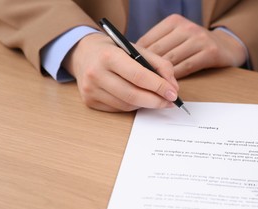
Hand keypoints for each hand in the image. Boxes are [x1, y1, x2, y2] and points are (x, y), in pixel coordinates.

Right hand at [63, 33, 178, 111]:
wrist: (84, 53)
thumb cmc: (115, 51)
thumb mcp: (137, 50)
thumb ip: (159, 65)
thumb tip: (173, 87)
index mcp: (109, 55)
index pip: (139, 76)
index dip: (159, 87)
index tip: (174, 94)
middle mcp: (96, 73)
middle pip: (132, 95)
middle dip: (156, 101)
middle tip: (170, 102)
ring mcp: (90, 89)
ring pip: (127, 105)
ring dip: (145, 104)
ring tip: (156, 99)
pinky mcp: (89, 101)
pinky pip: (118, 109)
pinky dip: (133, 106)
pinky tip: (138, 99)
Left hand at [136, 14, 245, 78]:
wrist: (227, 46)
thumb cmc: (195, 44)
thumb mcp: (177, 37)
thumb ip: (160, 44)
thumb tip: (134, 59)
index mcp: (174, 22)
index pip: (149, 40)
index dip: (138, 57)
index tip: (131, 70)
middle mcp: (186, 27)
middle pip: (159, 51)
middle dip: (148, 68)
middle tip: (138, 82)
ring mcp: (199, 39)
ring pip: (171, 61)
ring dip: (161, 76)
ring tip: (152, 86)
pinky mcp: (209, 52)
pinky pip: (186, 67)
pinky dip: (176, 77)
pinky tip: (169, 84)